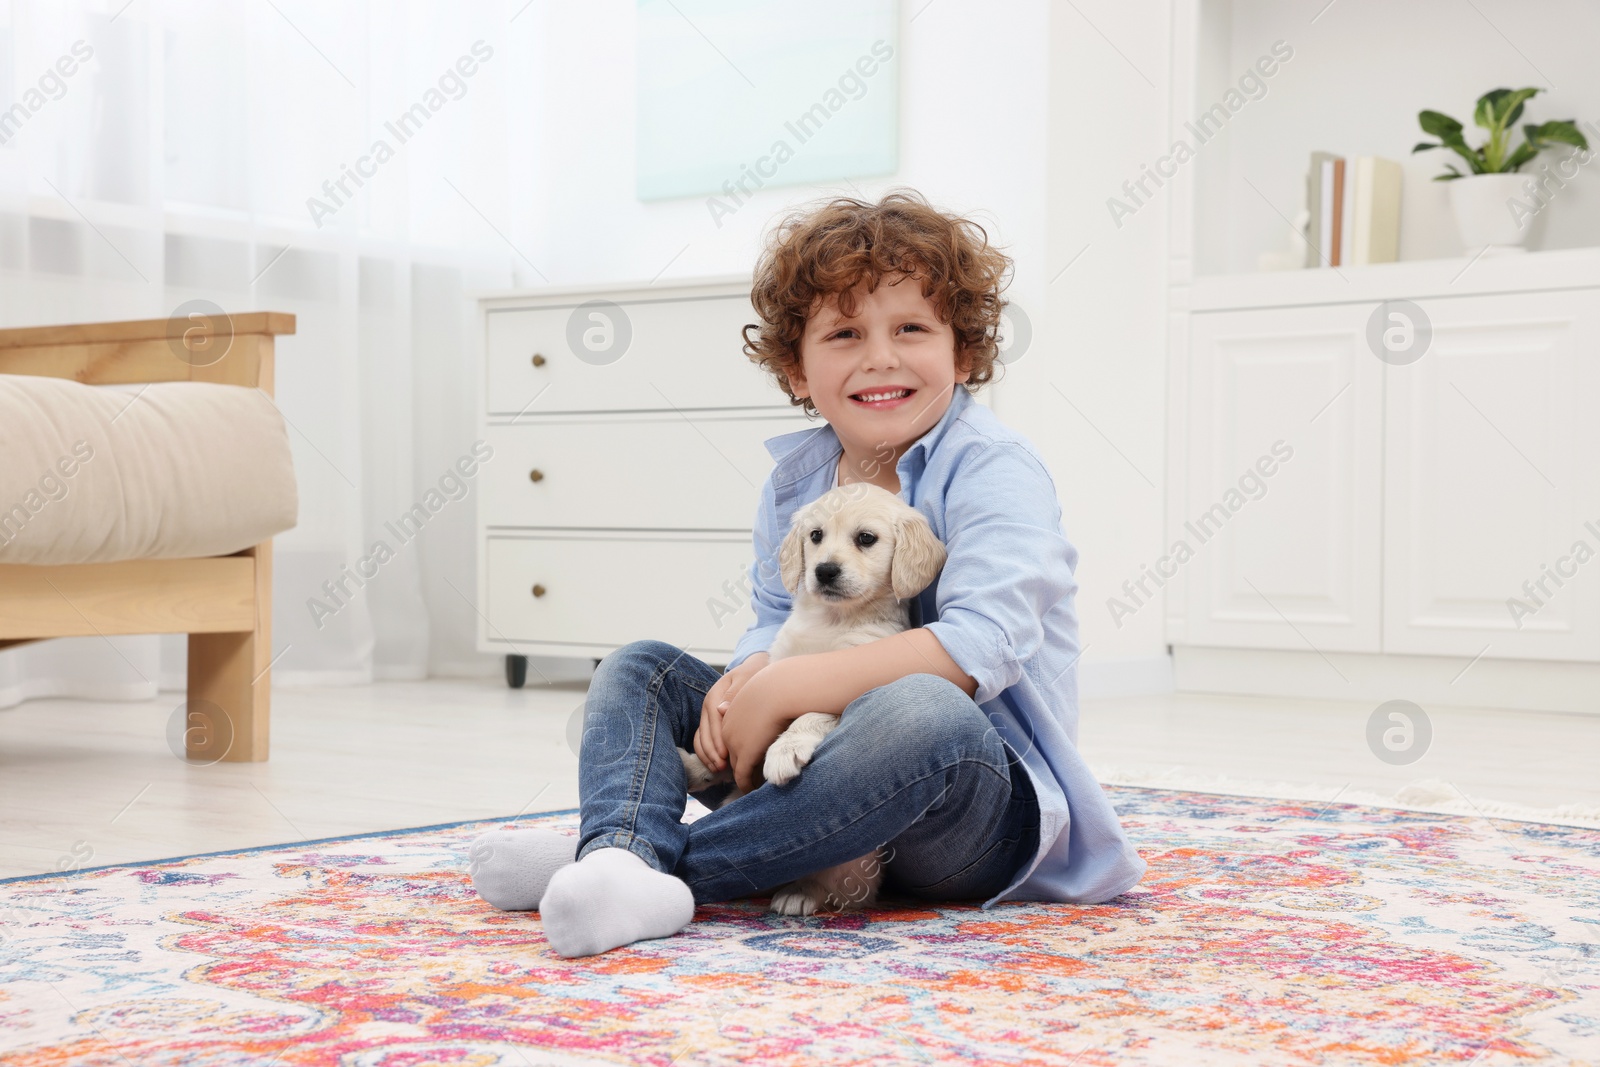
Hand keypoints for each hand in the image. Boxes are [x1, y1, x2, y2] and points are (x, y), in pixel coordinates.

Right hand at [695, 653, 767, 773]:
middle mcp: (708, 706)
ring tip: (719, 769)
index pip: (713, 720)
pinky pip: (702, 740)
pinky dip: (706, 754)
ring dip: (707, 755)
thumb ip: (736, 692)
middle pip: (704, 732)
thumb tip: (722, 709)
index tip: (726, 755)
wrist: (753, 671)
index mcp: (715, 695)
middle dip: (712, 751)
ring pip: (700, 738)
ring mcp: (708, 715)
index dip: (718, 739)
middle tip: (723, 767)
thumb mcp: (747, 678)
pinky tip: (716, 765)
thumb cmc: (753, 676)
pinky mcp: (711, 723)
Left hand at [721, 660, 799, 792]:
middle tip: (751, 776)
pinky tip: (753, 790)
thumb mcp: (755, 694)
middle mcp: (726, 730)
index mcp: (727, 714)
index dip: (740, 750)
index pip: (730, 739)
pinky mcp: (745, 754)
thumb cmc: (775, 687)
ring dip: (744, 777)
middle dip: (740, 766)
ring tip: (754, 785)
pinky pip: (742, 776)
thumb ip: (746, 706)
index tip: (749, 759)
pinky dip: (746, 785)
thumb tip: (725, 710)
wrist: (780, 689)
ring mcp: (734, 743)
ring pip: (736, 767)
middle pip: (730, 754)